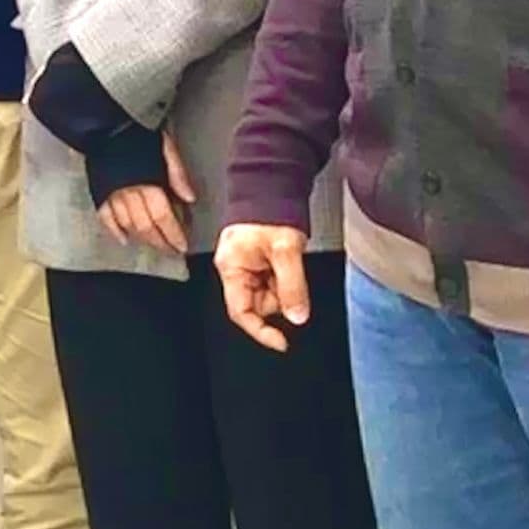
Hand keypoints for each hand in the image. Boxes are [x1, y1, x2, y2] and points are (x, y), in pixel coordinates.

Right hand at [94, 134, 201, 250]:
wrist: (107, 123)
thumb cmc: (139, 133)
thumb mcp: (166, 147)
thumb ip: (178, 174)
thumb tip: (190, 198)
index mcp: (148, 182)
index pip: (163, 217)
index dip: (174, 234)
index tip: (182, 246)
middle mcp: (129, 193)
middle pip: (147, 226)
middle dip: (161, 242)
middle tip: (171, 251)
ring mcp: (112, 195)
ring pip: (129, 226)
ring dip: (143, 239)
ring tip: (154, 245)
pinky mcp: (99, 193)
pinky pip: (107, 218)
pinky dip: (116, 231)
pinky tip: (125, 239)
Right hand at [214, 221, 311, 352]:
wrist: (271, 186)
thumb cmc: (270, 210)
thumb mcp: (286, 251)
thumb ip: (292, 287)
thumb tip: (298, 316)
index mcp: (231, 267)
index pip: (242, 313)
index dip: (261, 331)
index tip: (282, 342)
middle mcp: (234, 269)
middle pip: (258, 304)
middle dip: (280, 298)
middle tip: (291, 276)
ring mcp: (246, 265)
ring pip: (268, 294)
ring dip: (284, 286)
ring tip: (289, 260)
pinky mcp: (257, 261)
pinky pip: (273, 281)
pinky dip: (285, 277)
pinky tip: (287, 260)